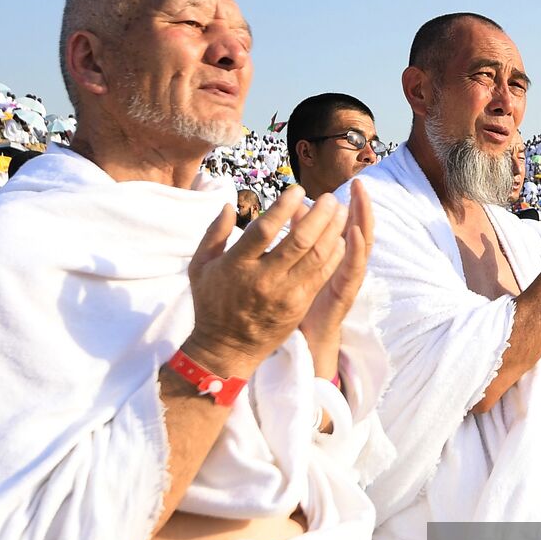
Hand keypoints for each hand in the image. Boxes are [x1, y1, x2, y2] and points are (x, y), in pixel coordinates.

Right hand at [182, 187, 347, 378]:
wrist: (226, 349)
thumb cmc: (212, 304)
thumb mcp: (200, 267)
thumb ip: (213, 233)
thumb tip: (227, 204)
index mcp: (237, 265)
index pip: (264, 230)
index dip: (283, 208)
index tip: (297, 190)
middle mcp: (263, 279)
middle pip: (299, 242)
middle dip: (319, 215)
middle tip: (329, 198)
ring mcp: (284, 294)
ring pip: (316, 257)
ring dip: (332, 231)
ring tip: (340, 211)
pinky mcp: (299, 306)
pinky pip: (321, 276)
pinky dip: (334, 255)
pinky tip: (340, 239)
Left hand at [300, 180, 373, 374]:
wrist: (305, 340)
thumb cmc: (299, 301)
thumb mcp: (297, 263)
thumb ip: (298, 236)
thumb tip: (294, 208)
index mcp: (336, 257)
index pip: (348, 225)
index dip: (352, 204)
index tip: (354, 183)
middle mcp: (346, 266)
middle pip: (359, 231)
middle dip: (361, 207)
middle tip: (361, 184)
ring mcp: (347, 280)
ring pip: (360, 248)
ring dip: (362, 223)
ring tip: (362, 200)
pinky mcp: (344, 294)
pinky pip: (352, 271)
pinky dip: (354, 250)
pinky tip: (351, 232)